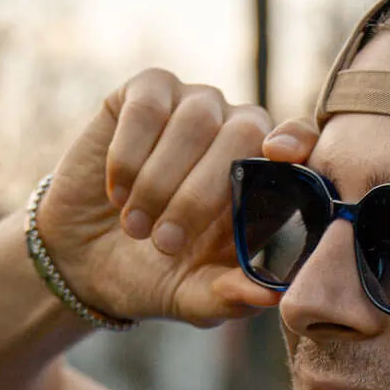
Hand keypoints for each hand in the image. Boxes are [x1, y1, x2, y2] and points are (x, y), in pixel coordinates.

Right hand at [35, 68, 318, 325]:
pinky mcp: (147, 91)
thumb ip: (232, 297)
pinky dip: (129, 154)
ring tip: (135, 228)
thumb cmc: (158, 274)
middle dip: (203, 193)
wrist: (86, 258)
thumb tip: (270, 295)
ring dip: (161, 182)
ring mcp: (195, 106)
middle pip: (244, 133)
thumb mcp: (194, 297)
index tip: (279, 156)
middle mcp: (240, 132)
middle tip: (166, 244)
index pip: (302, 140)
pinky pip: (148, 108)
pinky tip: (117, 192)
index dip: (297, 140)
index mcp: (268, 178)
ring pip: (195, 122)